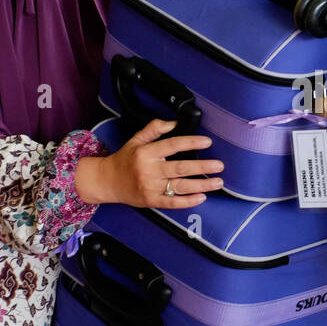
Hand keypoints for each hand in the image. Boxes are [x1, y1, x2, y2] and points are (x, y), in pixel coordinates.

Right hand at [75, 119, 223, 207]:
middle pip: (180, 168)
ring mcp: (150, 187)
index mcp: (146, 153)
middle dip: (202, 167)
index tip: (207, 142)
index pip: (172, 145)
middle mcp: (149, 170)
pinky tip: (201, 197)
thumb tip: (174, 123)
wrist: (107, 181)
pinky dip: (188, 201)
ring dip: (201, 185)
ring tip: (217, 182)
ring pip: (180, 186)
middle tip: (219, 165)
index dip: (190, 143)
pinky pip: (172, 202)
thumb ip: (154, 129)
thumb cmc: (124, 160)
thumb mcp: (136, 140)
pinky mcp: (151, 201)